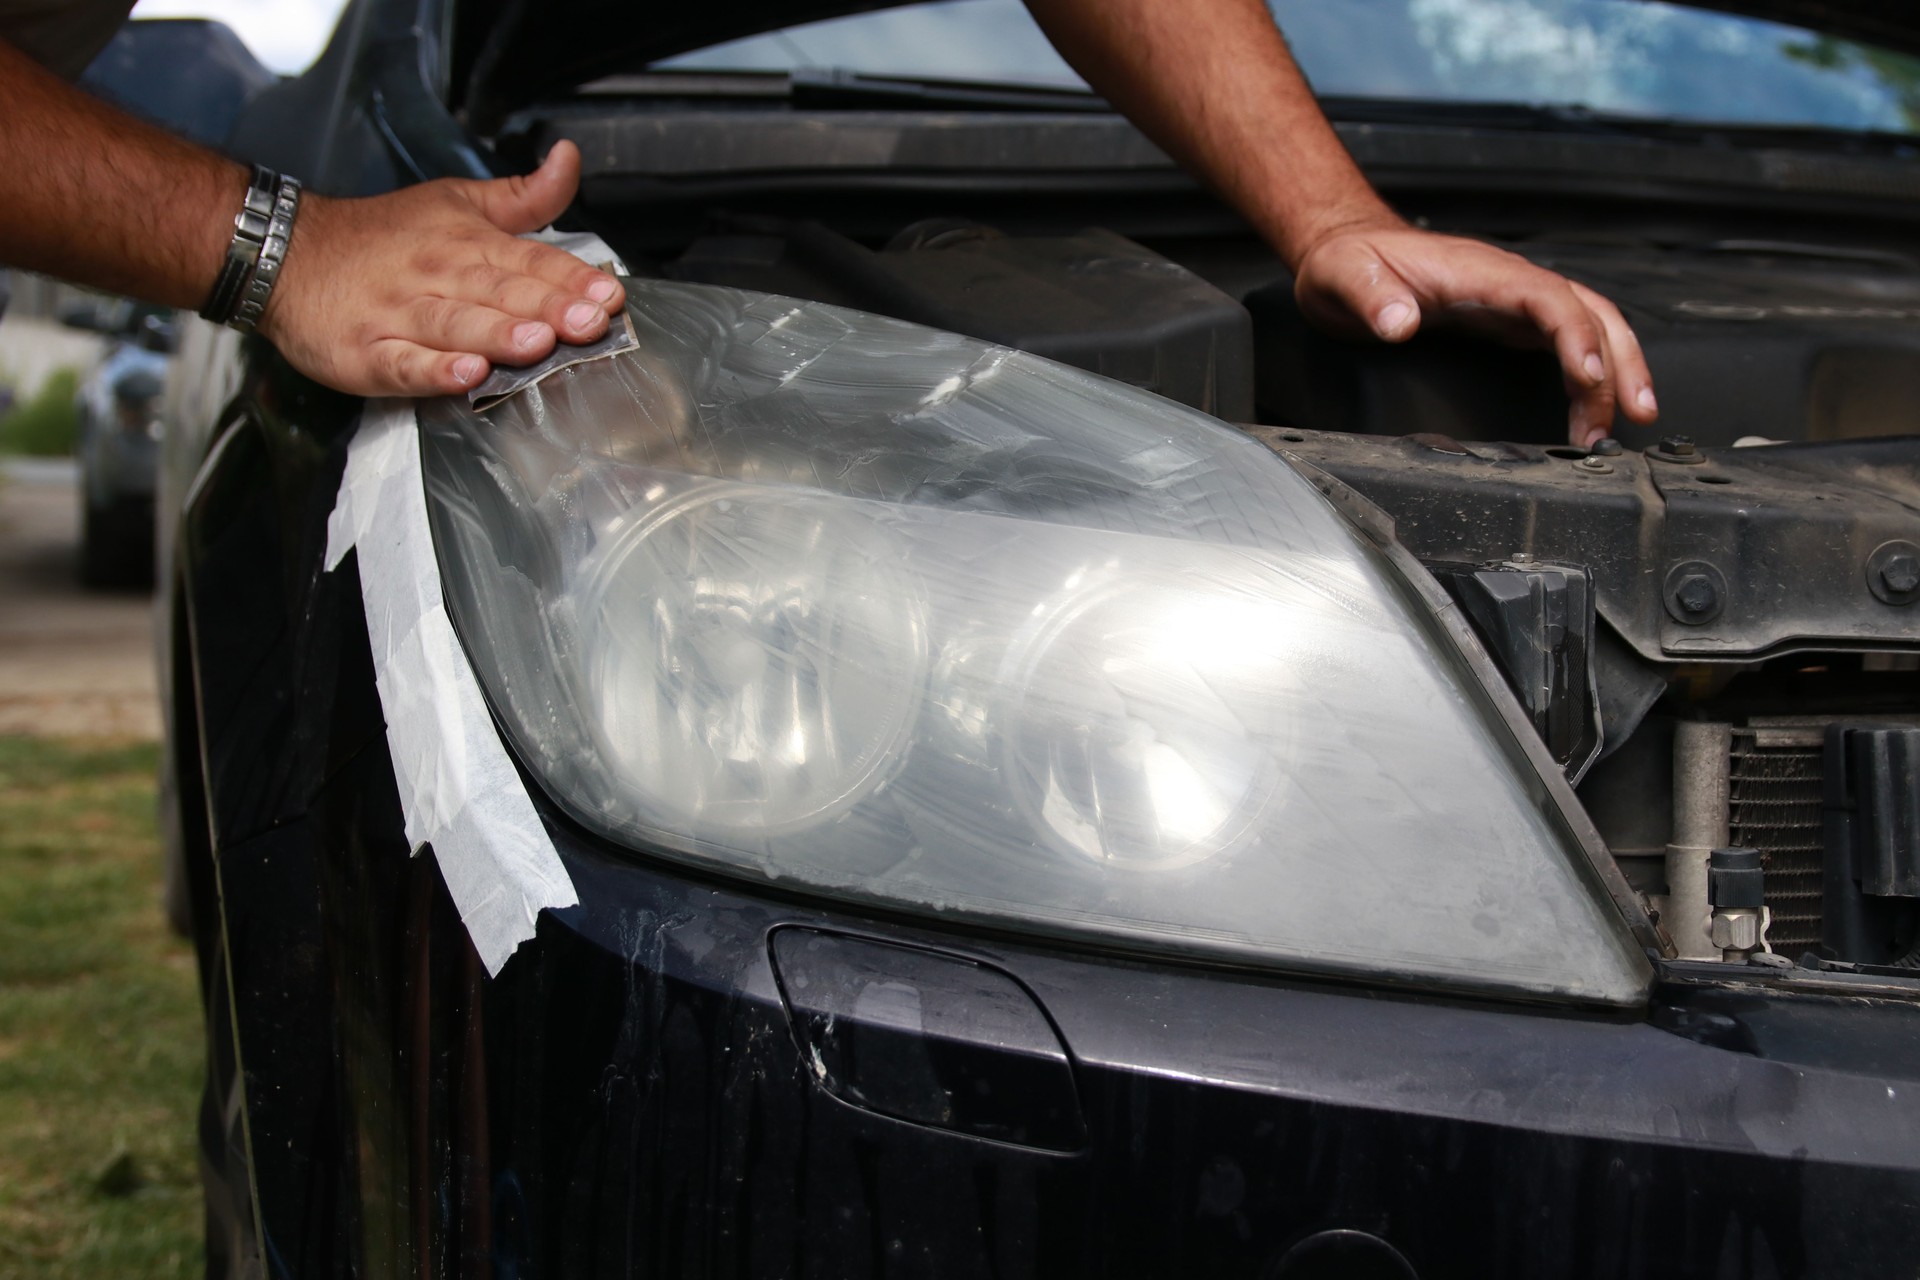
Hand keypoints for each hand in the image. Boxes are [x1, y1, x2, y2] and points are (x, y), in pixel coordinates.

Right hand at [259, 141, 625, 397]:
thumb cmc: (384, 236)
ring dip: (498, 335)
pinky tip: (465, 376)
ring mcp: (399, 316)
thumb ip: (523, 197)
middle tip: (590, 323)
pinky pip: (402, 364)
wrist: (286, 253)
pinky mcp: (366, 353)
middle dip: (548, 307)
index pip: (528, 259)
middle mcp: (437, 276)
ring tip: (538, 344)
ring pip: (456, 326)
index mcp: (466, 243)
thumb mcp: (456, 202)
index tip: (609, 295)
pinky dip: (433, 370)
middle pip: (500, 292)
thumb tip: (569, 159)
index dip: (570, 277)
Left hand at [1292, 218, 1656, 445]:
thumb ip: (1371, 297)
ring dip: (1617, 369)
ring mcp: (1512, 303)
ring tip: (1631, 421)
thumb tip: (1399, 323)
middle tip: (1633, 415)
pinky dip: (1590, 372)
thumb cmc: (1349, 262)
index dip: (1574, 335)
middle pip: (1588, 312)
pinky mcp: (1507, 322)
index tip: (1588, 376)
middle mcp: (1507, 284)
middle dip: (1621, 361)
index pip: (1547, 297)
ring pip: (1588, 325)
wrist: (1345, 251)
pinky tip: (1595, 405)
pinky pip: (1564, 341)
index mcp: (1480, 272)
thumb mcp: (1344, 275)